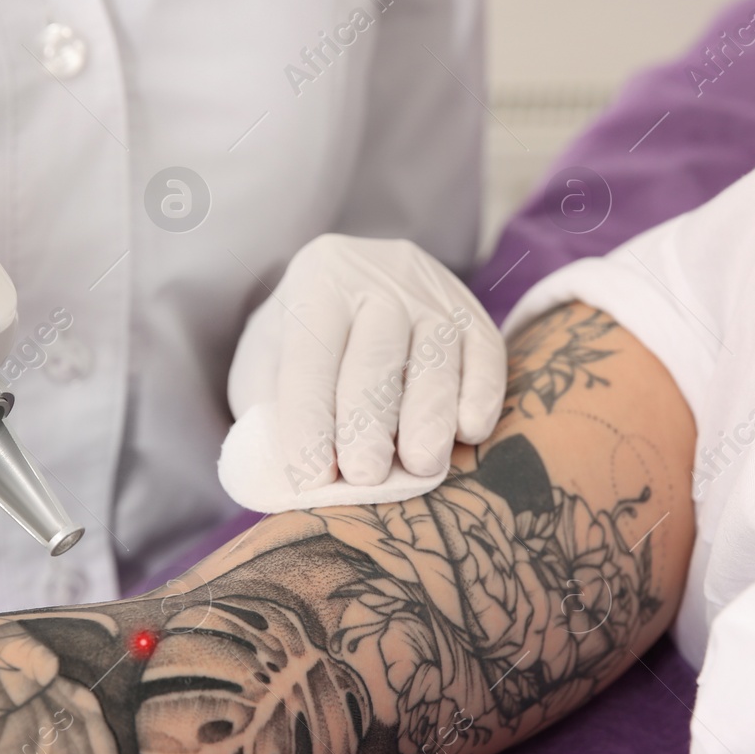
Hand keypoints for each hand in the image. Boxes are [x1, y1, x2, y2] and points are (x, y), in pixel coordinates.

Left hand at [228, 235, 504, 488]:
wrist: (360, 288)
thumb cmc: (307, 342)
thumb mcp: (269, 356)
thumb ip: (271, 403)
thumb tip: (291, 469)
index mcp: (318, 281)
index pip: (311, 355)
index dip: (310, 417)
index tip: (311, 474)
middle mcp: (379, 278)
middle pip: (376, 356)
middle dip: (369, 422)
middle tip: (365, 475)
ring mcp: (434, 295)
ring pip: (436, 357)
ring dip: (430, 416)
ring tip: (421, 465)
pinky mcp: (474, 317)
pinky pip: (485, 356)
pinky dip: (480, 396)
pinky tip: (469, 433)